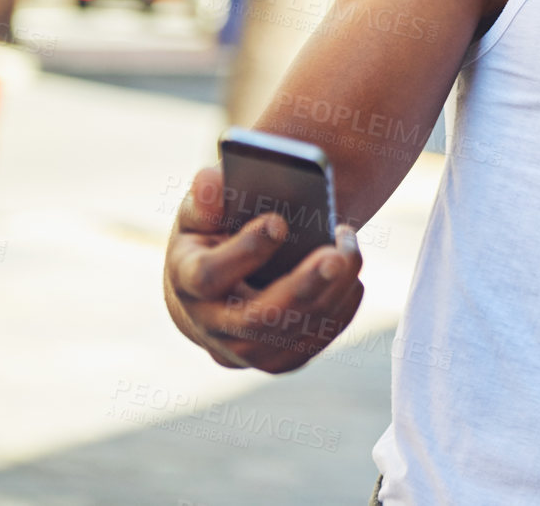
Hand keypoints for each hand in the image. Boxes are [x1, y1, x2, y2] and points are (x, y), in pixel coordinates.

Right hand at [163, 165, 363, 372]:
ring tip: (350, 249)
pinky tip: (352, 279)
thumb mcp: (204, 211)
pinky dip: (338, 310)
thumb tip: (212, 179)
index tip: (279, 221)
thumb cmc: (214, 237)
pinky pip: (311, 344)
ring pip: (292, 334)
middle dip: (303, 285)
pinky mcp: (275, 360)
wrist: (219, 285)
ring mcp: (241, 350)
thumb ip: (208, 198)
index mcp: (187, 280)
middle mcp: (210, 324)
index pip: (209, 276)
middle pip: (257, 318)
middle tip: (339, 253)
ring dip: (331, 292)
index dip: (245, 251)